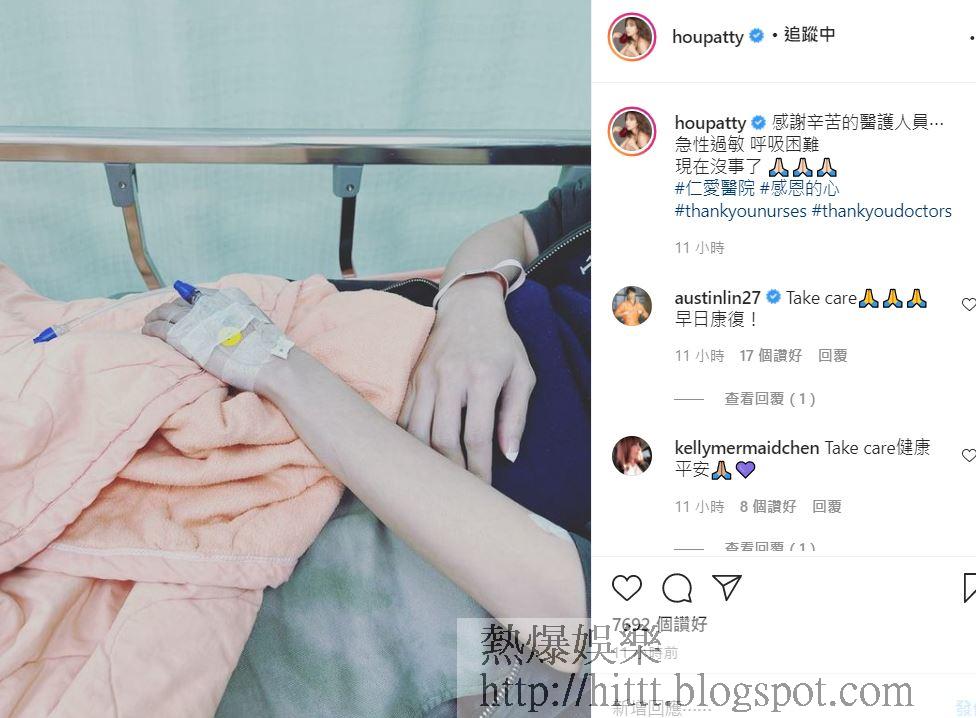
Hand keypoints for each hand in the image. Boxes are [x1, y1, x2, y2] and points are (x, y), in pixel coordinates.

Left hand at [142, 287, 292, 391]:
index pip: (198, 294)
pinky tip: (147, 332)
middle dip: (167, 308)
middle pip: (180, 301)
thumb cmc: (269, 352)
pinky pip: (160, 328)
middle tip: (158, 316)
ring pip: (165, 312)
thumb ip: (239, 321)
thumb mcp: (256, 325)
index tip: (180, 308)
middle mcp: (211, 303)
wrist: (271, 363)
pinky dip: (151, 328)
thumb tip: (229, 329)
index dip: (185, 301)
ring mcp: (197, 318)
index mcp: (229, 297)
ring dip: (154, 317)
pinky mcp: (186, 337)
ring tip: (148, 323)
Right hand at [398, 276, 534, 481]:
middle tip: (460, 491)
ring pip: (416, 431)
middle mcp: (450, 377)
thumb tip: (508, 454)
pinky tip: (418, 457)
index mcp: (482, 377)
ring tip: (438, 480)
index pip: (477, 435)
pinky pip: (402, 417)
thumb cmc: (500, 344)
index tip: (484, 489)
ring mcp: (426, 376)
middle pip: (442, 438)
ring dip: (426, 461)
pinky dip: (408, 442)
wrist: (468, 307)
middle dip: (452, 471)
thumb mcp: (522, 374)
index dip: (479, 468)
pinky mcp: (411, 377)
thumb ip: (516, 415)